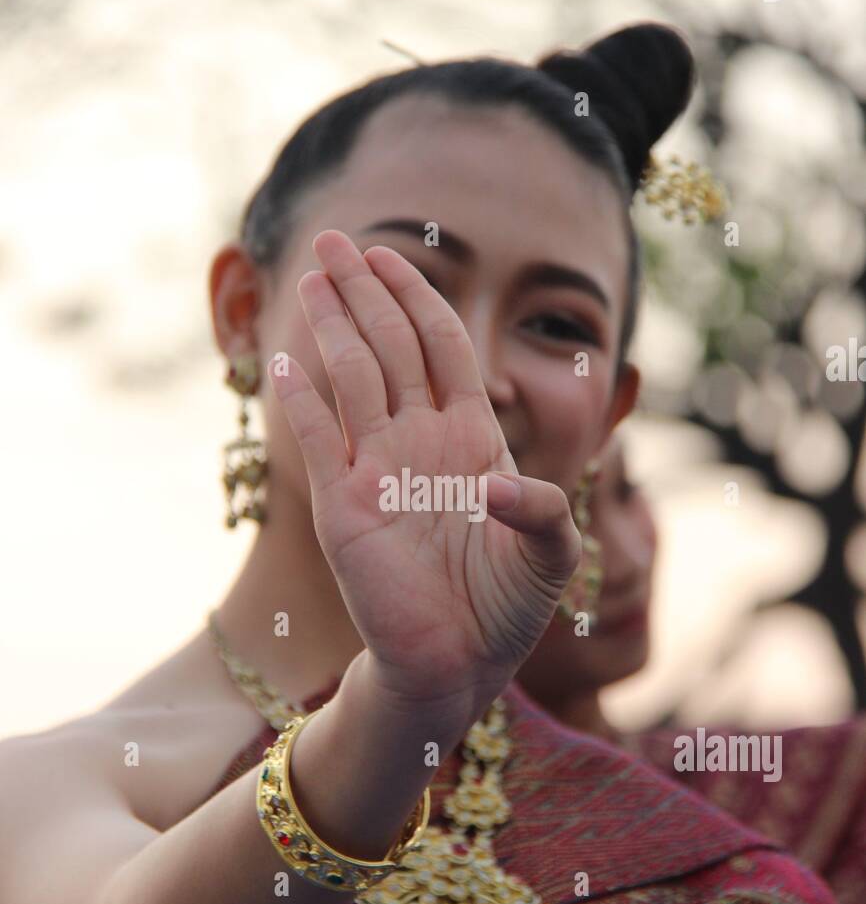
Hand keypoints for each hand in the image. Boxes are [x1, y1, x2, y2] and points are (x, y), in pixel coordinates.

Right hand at [268, 230, 580, 705]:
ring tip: (312, 277)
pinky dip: (304, 402)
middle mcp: (418, 442)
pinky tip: (289, 362)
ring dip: (334, 327)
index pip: (440, 346)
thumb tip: (498, 485)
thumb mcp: (552, 554)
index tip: (388, 256)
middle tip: (333, 240)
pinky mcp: (344, 509)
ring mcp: (376, 470)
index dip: (417, 297)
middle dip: (365, 291)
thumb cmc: (507, 606)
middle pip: (390, 345)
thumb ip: (545, 511)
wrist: (458, 663)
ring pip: (353, 380)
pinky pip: (319, 443)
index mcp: (470, 437)